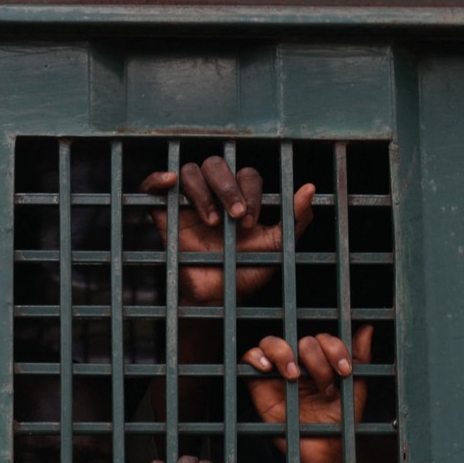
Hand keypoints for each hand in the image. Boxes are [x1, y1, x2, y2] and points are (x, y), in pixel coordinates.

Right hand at [140, 157, 313, 304]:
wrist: (219, 298)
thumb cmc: (248, 271)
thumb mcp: (279, 245)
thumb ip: (297, 218)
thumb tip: (311, 188)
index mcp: (241, 196)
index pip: (246, 174)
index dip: (250, 193)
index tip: (251, 222)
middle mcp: (214, 193)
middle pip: (217, 164)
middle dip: (228, 188)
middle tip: (235, 217)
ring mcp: (187, 202)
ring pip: (191, 171)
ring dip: (202, 191)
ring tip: (212, 222)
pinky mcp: (163, 213)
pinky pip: (152, 184)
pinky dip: (157, 178)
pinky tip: (168, 183)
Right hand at [243, 327, 375, 462]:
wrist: (323, 453)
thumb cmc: (338, 423)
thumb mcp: (355, 389)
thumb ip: (359, 359)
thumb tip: (366, 329)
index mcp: (321, 360)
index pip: (323, 338)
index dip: (335, 349)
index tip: (344, 372)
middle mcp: (298, 362)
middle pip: (301, 340)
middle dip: (316, 360)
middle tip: (324, 387)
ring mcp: (277, 371)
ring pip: (272, 341)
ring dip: (284, 352)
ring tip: (293, 375)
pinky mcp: (257, 384)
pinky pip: (247, 358)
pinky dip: (255, 356)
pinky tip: (267, 368)